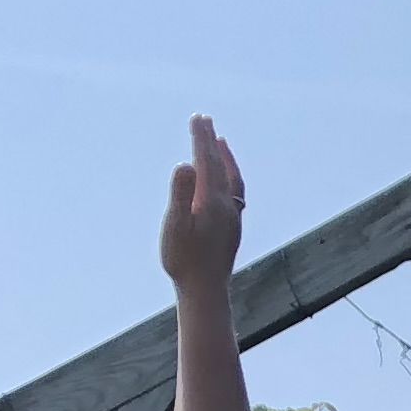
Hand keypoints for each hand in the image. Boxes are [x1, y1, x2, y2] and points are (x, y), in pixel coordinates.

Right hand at [160, 115, 243, 288]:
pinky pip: (235, 193)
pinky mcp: (232, 228)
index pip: (206, 162)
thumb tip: (184, 165)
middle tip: (204, 119)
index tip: (197, 118)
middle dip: (211, 142)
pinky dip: (231, 177)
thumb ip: (179, 194)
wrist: (206, 291)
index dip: (201, 139)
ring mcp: (232, 217)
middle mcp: (227, 206)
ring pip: (232, 179)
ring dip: (225, 158)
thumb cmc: (184, 261)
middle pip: (219, 166)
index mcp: (212, 202)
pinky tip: (225, 179)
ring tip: (220, 141)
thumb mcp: (175, 226)